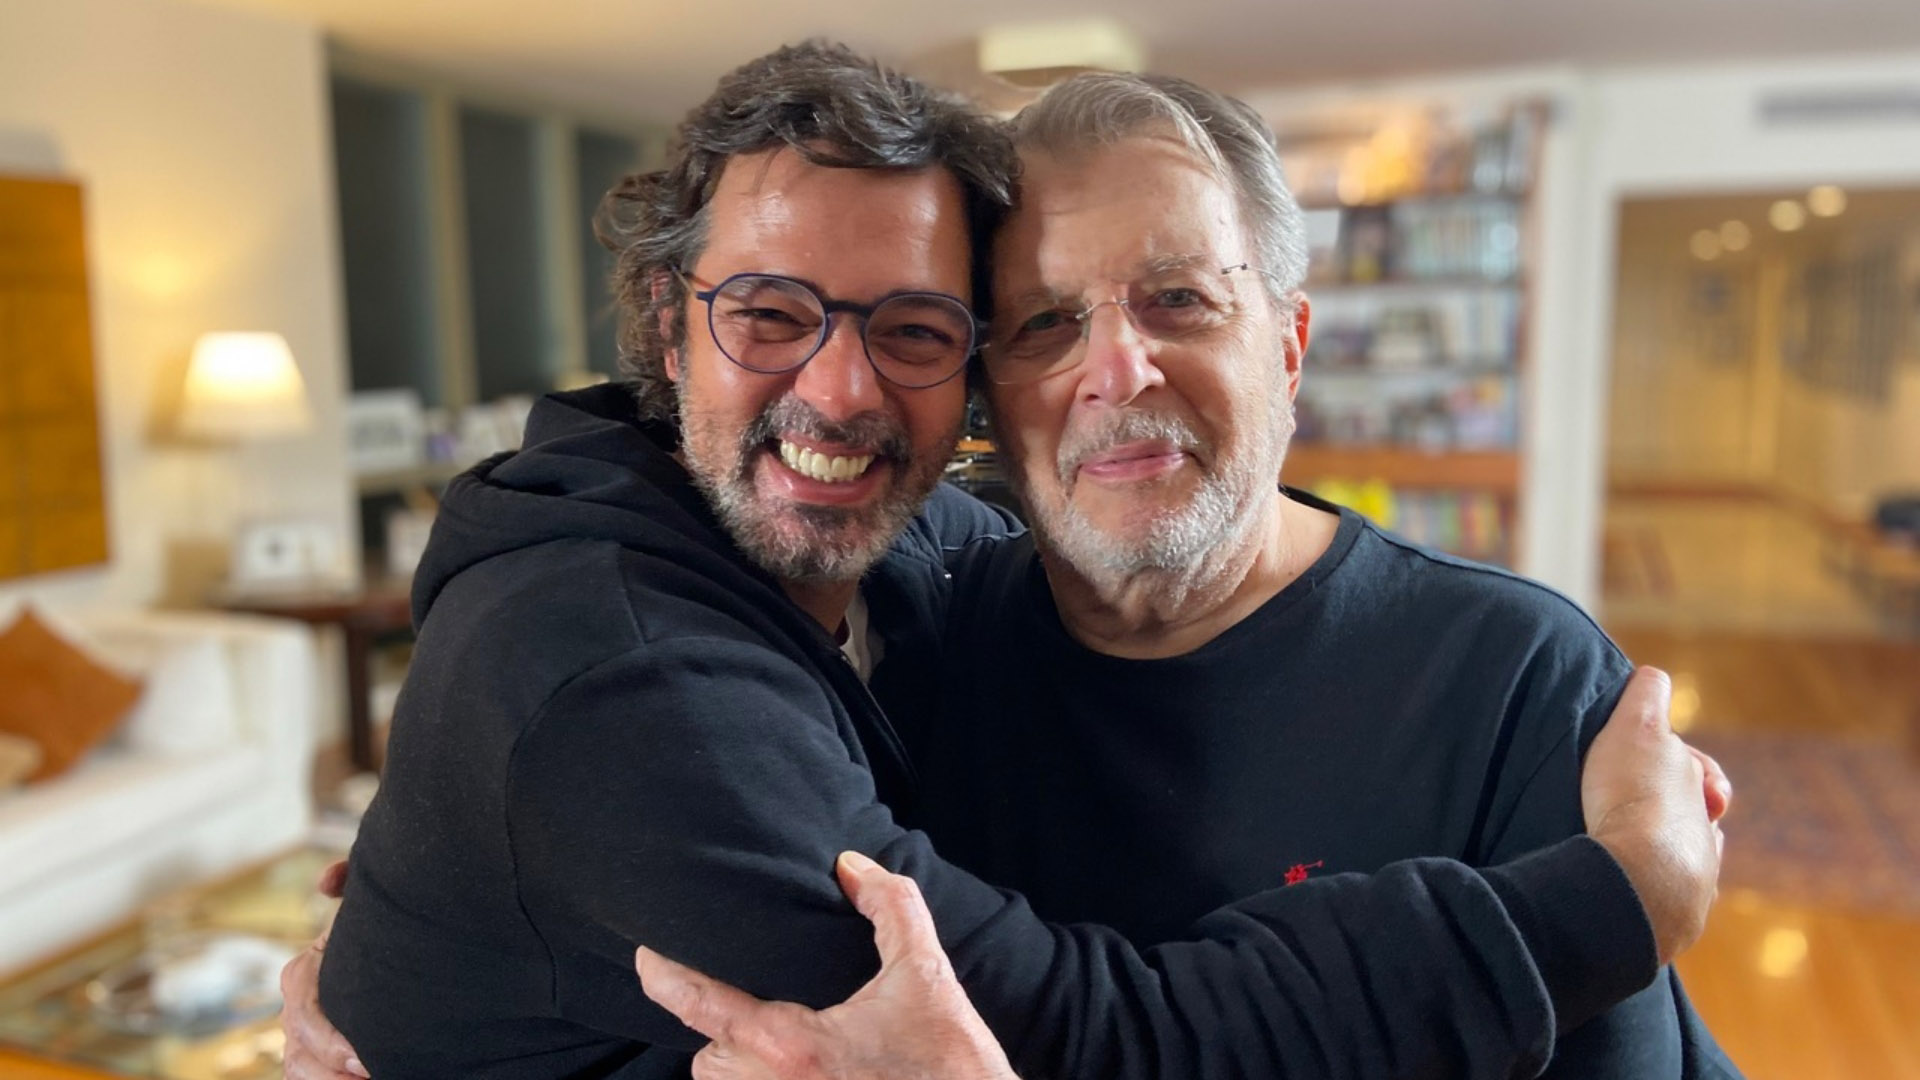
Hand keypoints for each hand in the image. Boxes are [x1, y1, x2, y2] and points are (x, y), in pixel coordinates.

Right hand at [280, 860, 368, 1078]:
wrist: (383, 959)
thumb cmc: (375, 933)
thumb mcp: (365, 907)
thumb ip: (349, 883)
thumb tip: (325, 881)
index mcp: (301, 976)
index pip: (304, 1014)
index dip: (329, 1041)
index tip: (363, 1058)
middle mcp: (294, 1013)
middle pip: (299, 1056)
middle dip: (331, 1074)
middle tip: (370, 1075)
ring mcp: (301, 1041)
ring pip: (299, 1072)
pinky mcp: (314, 1061)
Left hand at [637, 851, 1015, 1079]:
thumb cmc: (950, 1066)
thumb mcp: (925, 976)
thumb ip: (889, 907)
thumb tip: (851, 865)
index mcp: (789, 1044)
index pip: (698, 1004)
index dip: (662, 974)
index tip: (648, 954)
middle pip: (708, 1059)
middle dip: (723, 1033)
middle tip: (750, 1006)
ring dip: (740, 1067)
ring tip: (776, 1045)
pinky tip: (798, 1070)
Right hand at [1582, 667, 1727, 965]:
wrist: (1642, 879)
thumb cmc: (1635, 801)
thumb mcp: (1636, 730)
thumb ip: (1647, 697)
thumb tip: (1653, 675)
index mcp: (1699, 787)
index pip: (1691, 767)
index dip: (1668, 759)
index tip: (1645, 762)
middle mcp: (1708, 832)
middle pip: (1691, 813)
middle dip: (1669, 807)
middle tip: (1626, 806)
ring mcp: (1698, 878)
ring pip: (1684, 857)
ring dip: (1660, 852)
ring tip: (1623, 851)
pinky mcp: (1681, 918)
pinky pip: (1668, 899)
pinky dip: (1652, 890)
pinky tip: (1624, 886)